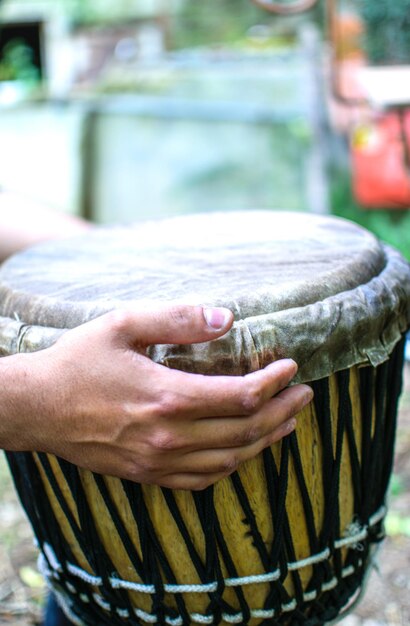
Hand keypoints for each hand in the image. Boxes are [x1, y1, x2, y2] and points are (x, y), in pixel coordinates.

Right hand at [0, 306, 312, 489]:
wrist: (35, 408)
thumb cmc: (78, 361)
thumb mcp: (123, 323)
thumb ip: (177, 318)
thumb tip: (227, 317)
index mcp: (166, 396)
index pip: (240, 397)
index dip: (273, 382)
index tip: (291, 366)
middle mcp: (168, 436)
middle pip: (244, 432)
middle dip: (281, 411)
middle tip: (304, 394)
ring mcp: (157, 462)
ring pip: (229, 460)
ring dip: (265, 441)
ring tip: (287, 422)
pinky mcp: (146, 475)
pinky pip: (201, 481)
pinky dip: (232, 467)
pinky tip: (243, 453)